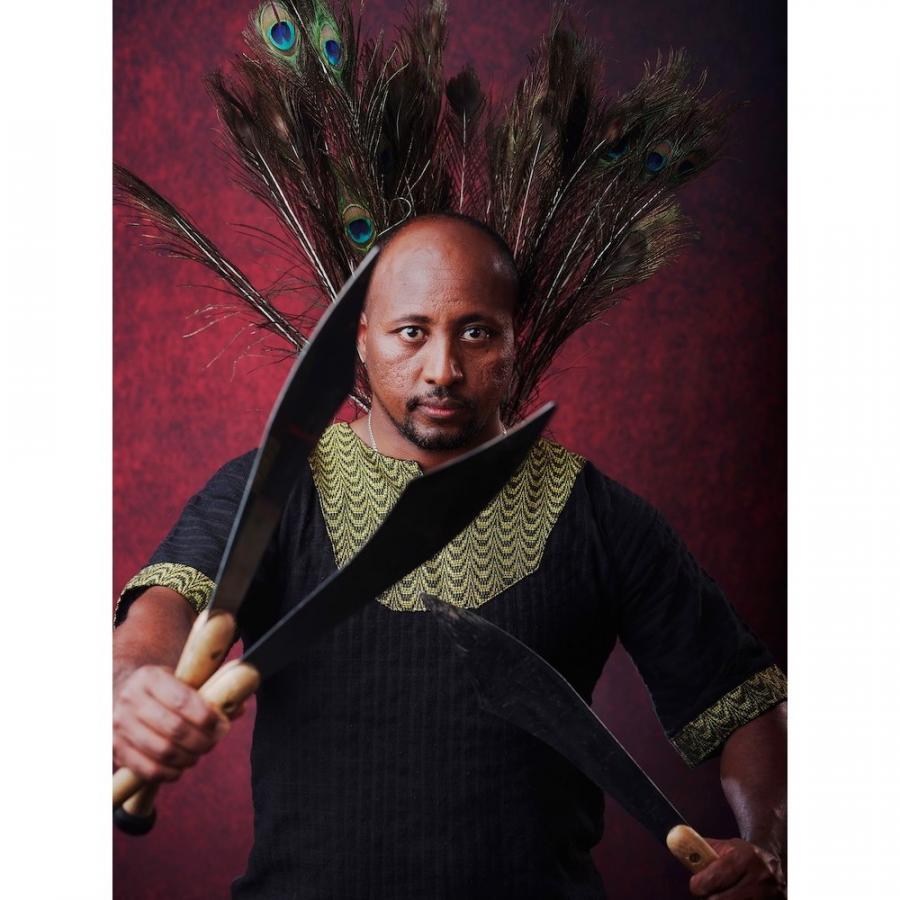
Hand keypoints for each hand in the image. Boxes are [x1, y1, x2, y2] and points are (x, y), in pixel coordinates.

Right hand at [113, 665, 237, 783]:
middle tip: (214, 742)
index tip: (221, 725)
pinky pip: (145, 770)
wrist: (119, 693)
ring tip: (198, 753)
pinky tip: (181, 767)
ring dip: (188, 757)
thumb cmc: (162, 688)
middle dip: (201, 740)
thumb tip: (239, 707)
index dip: (207, 717)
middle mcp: (130, 700)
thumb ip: (210, 691)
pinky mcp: (114, 749)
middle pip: (174, 729)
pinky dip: (169, 773)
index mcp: (149, 677)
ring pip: (161, 751)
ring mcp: (118, 726)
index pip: (182, 700)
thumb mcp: (181, 679)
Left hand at [689, 838, 785, 898]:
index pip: (715, 877)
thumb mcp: (727, 846)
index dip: (699, 884)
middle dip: (708, 897)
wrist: (772, 866)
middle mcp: (758, 878)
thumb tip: (678, 845)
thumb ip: (704, 848)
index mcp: (744, 857)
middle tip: (707, 892)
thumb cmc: (744, 856)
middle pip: (719, 899)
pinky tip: (733, 897)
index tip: (695, 885)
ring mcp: (766, 897)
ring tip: (721, 894)